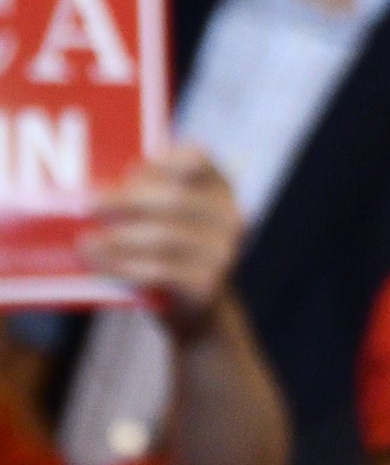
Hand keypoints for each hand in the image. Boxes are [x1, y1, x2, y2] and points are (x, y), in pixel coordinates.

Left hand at [80, 146, 244, 339]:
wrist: (196, 306)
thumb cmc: (170, 250)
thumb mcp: (166, 217)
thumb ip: (144, 196)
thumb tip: (92, 192)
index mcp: (218, 188)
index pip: (197, 158)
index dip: (162, 162)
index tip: (129, 173)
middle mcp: (229, 217)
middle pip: (175, 199)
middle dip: (125, 201)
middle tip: (87, 207)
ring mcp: (223, 252)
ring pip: (164, 238)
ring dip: (117, 239)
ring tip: (85, 242)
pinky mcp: (207, 284)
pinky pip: (160, 272)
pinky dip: (124, 268)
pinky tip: (100, 266)